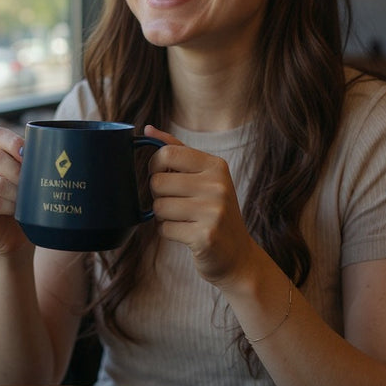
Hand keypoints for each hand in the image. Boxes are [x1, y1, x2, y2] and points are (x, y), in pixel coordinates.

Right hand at [0, 127, 32, 256]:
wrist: (12, 233)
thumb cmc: (25, 202)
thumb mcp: (29, 179)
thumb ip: (33, 163)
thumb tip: (51, 151)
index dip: (16, 143)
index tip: (30, 158)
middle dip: (20, 173)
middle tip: (33, 186)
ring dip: (17, 194)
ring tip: (27, 202)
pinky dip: (10, 207)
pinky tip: (16, 212)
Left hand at [145, 125, 259, 287]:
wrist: (237, 256)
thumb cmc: (213, 211)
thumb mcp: (202, 176)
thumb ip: (176, 150)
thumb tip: (147, 129)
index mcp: (215, 166)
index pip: (167, 153)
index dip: (154, 166)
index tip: (161, 175)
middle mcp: (217, 186)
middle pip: (157, 182)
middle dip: (158, 195)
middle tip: (175, 202)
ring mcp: (213, 212)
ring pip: (158, 207)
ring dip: (164, 216)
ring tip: (184, 219)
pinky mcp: (205, 237)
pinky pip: (164, 229)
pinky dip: (169, 233)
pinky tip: (187, 234)